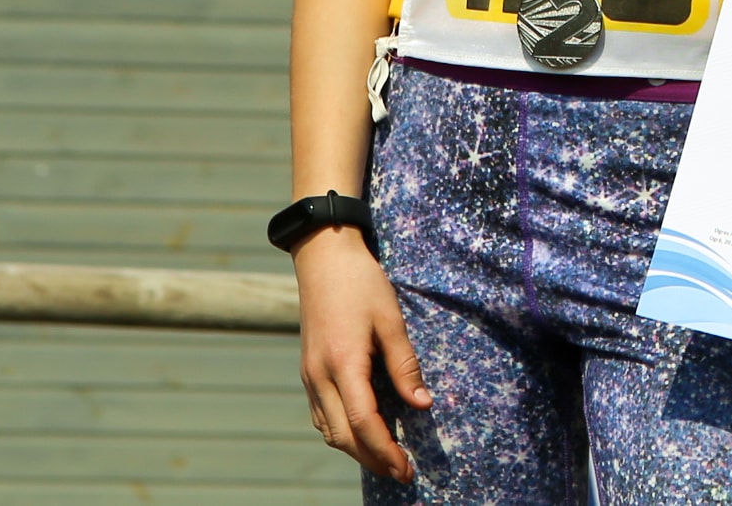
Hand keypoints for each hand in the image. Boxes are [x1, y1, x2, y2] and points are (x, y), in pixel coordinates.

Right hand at [294, 225, 426, 478]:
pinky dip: (342, 433)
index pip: (364, 422)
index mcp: (342, 364)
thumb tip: (423, 405)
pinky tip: (361, 434)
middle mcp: (319, 376)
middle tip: (402, 473)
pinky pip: (322, 415)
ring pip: (329, 430)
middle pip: (343, 436)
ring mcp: (309, 376)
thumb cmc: (362, 283)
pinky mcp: (308, 372)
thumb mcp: (391, 319)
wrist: (323, 258)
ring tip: (386, 460)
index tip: (407, 468)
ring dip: (356, 450)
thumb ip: (405, 365)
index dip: (386, 450)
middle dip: (373, 459)